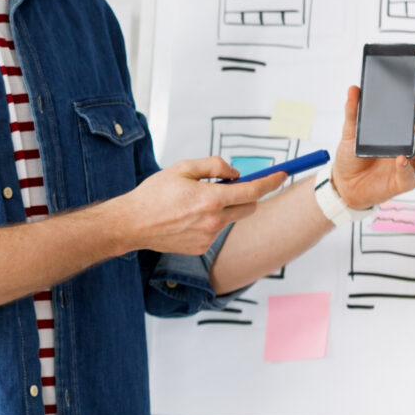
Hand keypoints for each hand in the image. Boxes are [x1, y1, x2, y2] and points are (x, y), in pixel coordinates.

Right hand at [112, 156, 285, 255]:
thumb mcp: (183, 168)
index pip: (253, 190)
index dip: (271, 181)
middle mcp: (214, 221)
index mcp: (211, 199)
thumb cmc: (154, 194)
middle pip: (250, 208)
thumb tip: (235, 173)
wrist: (132, 224)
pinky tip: (188, 217)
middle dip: (248, 195)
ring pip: (231, 219)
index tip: (281, 174)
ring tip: (196, 202)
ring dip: (225, 208)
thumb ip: (214, 166)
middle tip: (232, 185)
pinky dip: (211, 221)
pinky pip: (216, 231)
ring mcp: (209, 237)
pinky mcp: (202, 248)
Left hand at [329, 81, 414, 210]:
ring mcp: (410, 163)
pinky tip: (401, 159)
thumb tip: (354, 88)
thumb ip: (354, 111)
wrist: (343, 183)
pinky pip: (410, 176)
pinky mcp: (402, 182)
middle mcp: (410, 145)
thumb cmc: (353, 155)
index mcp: (402, 130)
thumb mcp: (350, 131)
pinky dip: (406, 168)